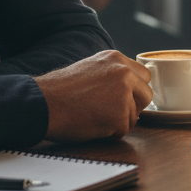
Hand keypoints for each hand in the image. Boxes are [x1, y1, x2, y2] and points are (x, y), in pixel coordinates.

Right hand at [34, 50, 152, 141]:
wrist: (43, 103)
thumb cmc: (60, 90)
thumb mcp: (90, 69)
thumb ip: (112, 74)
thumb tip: (130, 87)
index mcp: (116, 58)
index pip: (144, 76)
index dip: (134, 90)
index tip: (121, 98)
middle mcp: (124, 72)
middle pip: (147, 94)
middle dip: (134, 106)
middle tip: (111, 112)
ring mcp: (123, 92)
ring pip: (135, 114)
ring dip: (120, 120)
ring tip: (95, 117)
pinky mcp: (119, 114)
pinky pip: (124, 129)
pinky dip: (110, 132)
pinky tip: (92, 124)